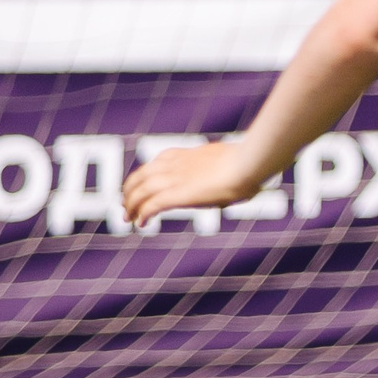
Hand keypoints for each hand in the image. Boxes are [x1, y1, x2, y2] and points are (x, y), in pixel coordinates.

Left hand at [123, 141, 266, 227]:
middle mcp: (176, 164)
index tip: (142, 187)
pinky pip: (152, 205)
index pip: (156, 162)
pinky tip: (141, 223)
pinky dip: (142, 214)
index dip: (144, 176)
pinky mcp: (179, 194)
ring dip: (131, 205)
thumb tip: (245, 175)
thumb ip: (228, 167)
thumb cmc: (251, 162)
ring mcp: (175, 178)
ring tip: (128, 217)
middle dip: (129, 191)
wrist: (249, 163)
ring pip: (140, 191)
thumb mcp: (235, 160)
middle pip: (141, 176)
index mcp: (188, 154)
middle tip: (126, 205)